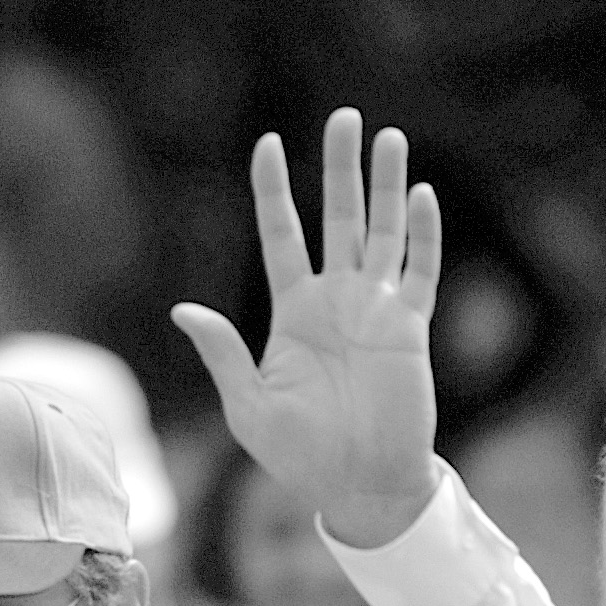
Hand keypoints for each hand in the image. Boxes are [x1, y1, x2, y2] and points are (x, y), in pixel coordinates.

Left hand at [172, 109, 440, 548]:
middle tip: (346, 116)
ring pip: (383, 234)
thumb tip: (183, 310)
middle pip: (338, 218)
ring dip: (385, 187)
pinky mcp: (411, 332)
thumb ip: (224, 354)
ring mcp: (377, 313)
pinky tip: (419, 196)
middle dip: (341, 168)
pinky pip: (420, 275)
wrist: (359, 488)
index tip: (268, 143)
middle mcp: (337, 301)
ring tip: (389, 138)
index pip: (282, 235)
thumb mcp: (250, 407)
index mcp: (293, 311)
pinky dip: (422, 237)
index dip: (274, 190)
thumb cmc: (300, 456)